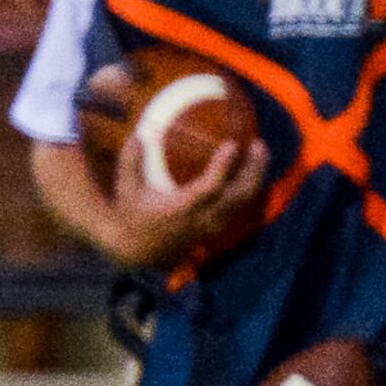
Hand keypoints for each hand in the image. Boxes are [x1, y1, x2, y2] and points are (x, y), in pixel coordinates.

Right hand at [109, 136, 268, 271]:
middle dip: (253, 169)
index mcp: (181, 208)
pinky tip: (249, 167)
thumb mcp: (126, 188)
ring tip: (259, 150)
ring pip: (245, 200)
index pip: (209, 187)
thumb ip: (131, 161)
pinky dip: (248, 185)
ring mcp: (214, 225)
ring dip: (255, 175)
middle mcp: (203, 218)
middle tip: (258, 144)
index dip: (223, 166)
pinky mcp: (218, 227)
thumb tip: (138, 134)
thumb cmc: (131, 215)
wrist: (139, 252)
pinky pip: (241, 205)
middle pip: (239, 194)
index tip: (232, 143)